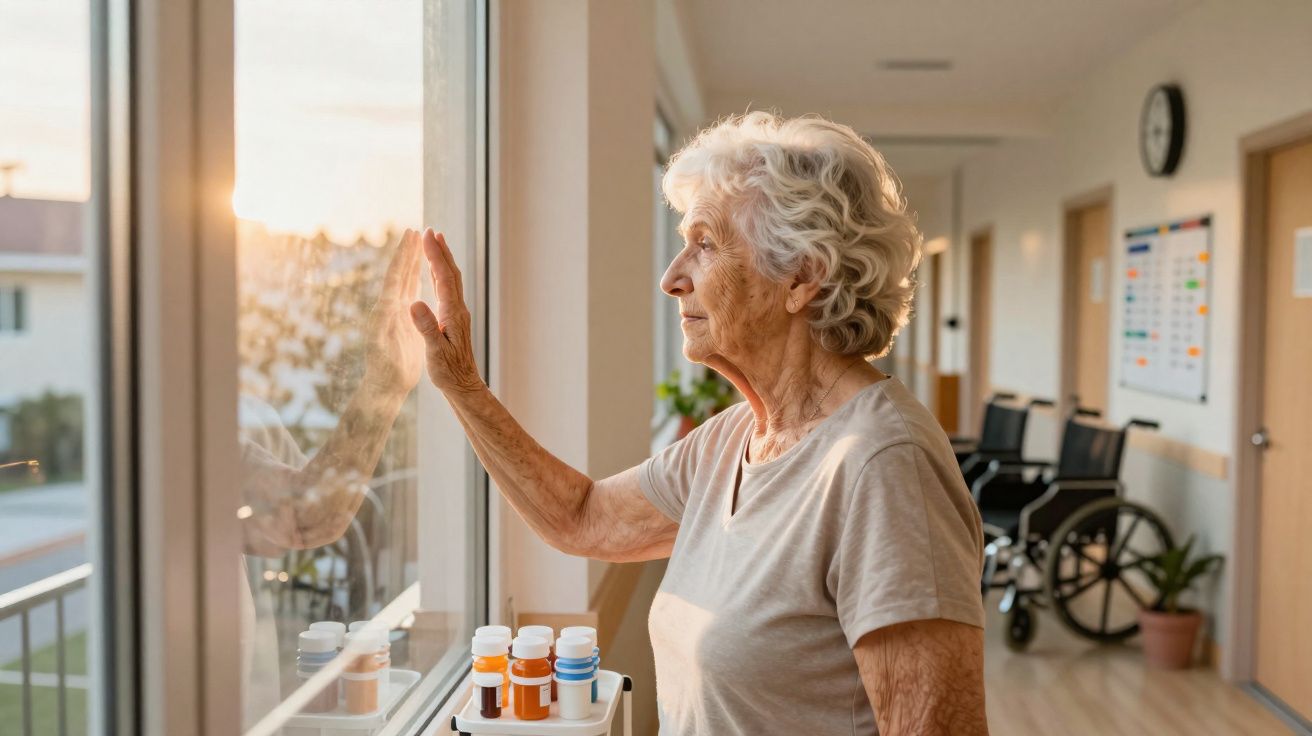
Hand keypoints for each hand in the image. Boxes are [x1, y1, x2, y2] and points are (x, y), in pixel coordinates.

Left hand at [363, 229, 424, 396]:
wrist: (385, 387)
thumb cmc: (388, 372)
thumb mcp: (387, 350)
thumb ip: (389, 327)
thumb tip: (398, 306)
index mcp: (386, 311)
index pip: (396, 277)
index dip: (404, 256)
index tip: (410, 236)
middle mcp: (388, 308)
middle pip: (399, 274)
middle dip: (407, 253)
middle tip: (414, 231)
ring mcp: (395, 314)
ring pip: (405, 282)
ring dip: (412, 263)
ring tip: (418, 245)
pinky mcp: (402, 321)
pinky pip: (410, 294)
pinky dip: (415, 280)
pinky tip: (420, 273)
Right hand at [409, 228, 484, 393]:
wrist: (464, 386)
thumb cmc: (448, 372)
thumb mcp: (434, 351)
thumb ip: (426, 327)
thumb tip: (414, 303)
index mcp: (452, 313)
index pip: (444, 277)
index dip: (435, 255)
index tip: (426, 235)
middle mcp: (458, 310)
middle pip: (451, 273)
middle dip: (441, 251)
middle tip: (431, 231)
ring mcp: (458, 314)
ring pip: (451, 280)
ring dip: (443, 260)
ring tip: (436, 244)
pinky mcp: (455, 320)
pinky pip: (448, 291)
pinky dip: (442, 276)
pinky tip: (437, 273)